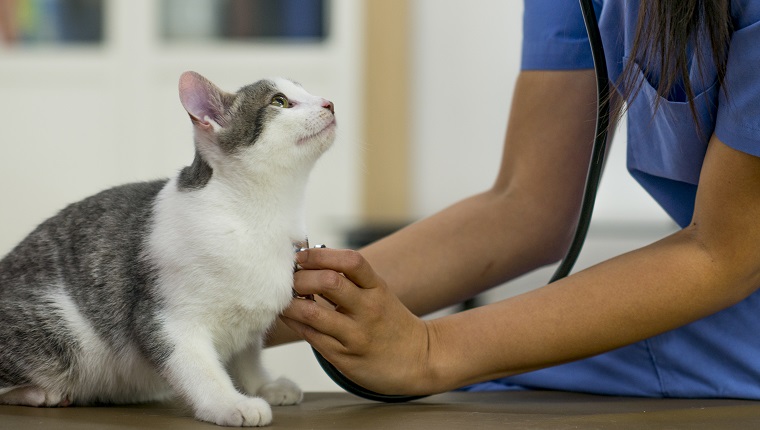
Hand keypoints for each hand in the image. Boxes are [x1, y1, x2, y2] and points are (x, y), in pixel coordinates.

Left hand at [281, 248, 433, 395]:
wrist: (420, 360)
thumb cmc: (390, 322)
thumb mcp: (378, 294)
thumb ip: (350, 280)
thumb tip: (308, 262)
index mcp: (377, 288)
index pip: (350, 261)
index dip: (320, 255)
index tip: (301, 256)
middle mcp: (369, 310)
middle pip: (329, 282)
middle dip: (301, 278)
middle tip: (288, 280)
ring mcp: (357, 335)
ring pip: (313, 313)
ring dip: (290, 303)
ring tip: (284, 299)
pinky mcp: (345, 358)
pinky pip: (311, 337)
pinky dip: (295, 322)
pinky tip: (290, 316)